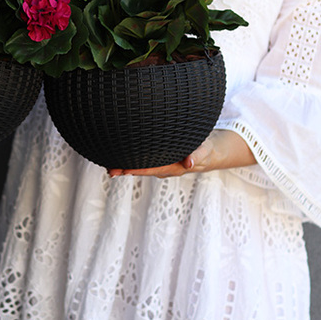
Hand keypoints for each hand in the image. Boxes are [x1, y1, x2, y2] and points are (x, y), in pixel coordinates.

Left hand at [107, 130, 255, 178]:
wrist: (211, 150)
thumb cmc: (207, 150)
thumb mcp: (205, 151)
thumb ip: (198, 155)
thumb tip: (190, 163)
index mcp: (173, 167)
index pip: (151, 168)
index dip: (136, 169)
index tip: (121, 169)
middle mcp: (164, 167)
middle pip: (142, 169)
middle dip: (125, 169)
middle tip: (109, 169)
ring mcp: (162, 163)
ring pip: (142, 164)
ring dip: (126, 164)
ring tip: (109, 164)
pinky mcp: (161, 156)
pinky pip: (145, 158)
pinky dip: (133, 156)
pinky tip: (121, 153)